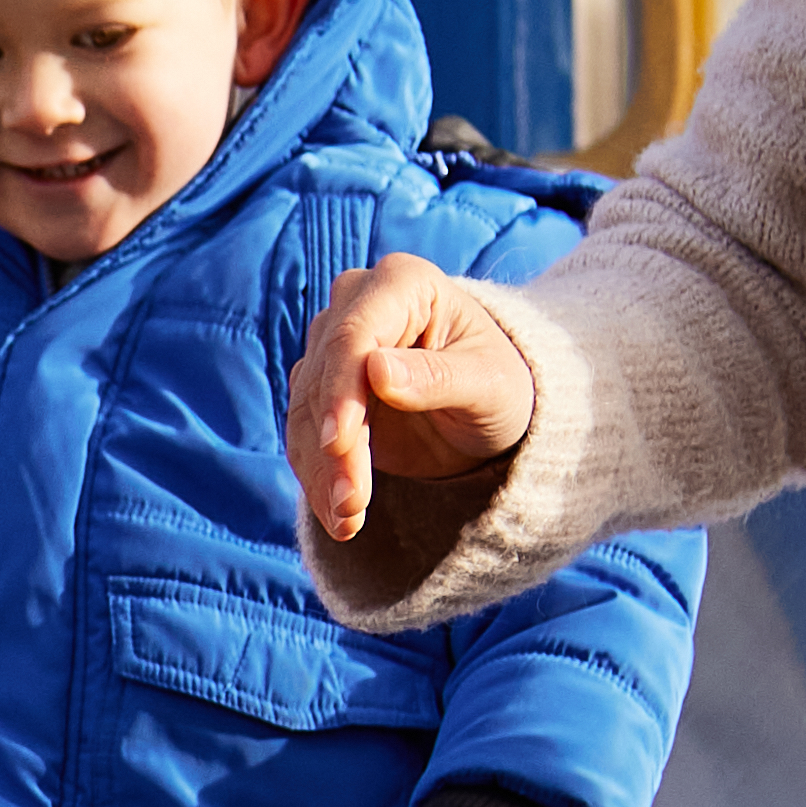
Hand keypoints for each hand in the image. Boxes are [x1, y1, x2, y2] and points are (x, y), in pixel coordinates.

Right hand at [291, 256, 545, 542]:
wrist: (489, 411)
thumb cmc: (500, 386)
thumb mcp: (488, 384)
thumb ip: (437, 376)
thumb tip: (376, 371)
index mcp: (403, 283)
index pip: (353, 336)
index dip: (341, 392)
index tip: (339, 444)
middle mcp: (357, 304)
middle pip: (324, 377)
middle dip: (334, 448)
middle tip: (351, 506)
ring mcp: (333, 346)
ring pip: (306, 410)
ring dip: (322, 472)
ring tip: (347, 523)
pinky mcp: (321, 389)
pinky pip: (305, 434)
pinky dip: (318, 477)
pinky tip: (340, 517)